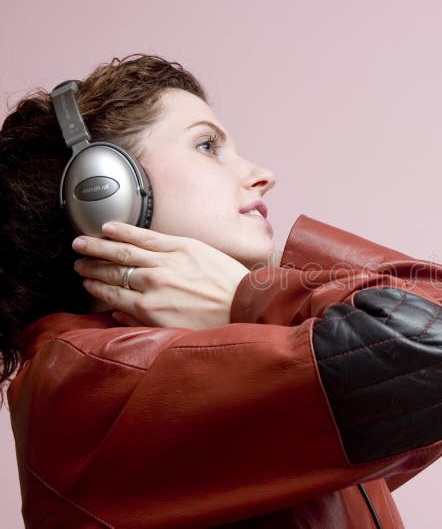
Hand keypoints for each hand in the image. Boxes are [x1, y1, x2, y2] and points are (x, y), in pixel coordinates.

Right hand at [72, 221, 249, 328]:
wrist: (246, 305)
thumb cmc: (216, 322)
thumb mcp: (174, 332)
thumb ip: (142, 323)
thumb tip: (118, 315)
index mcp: (148, 308)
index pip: (110, 293)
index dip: (94, 286)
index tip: (86, 281)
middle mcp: (152, 283)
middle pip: (111, 270)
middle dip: (90, 265)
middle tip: (78, 261)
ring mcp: (166, 262)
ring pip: (123, 250)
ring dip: (98, 245)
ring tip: (82, 242)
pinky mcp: (183, 246)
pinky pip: (146, 236)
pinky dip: (125, 231)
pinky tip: (109, 227)